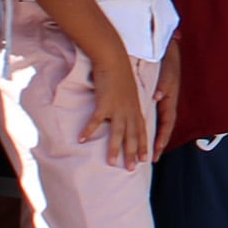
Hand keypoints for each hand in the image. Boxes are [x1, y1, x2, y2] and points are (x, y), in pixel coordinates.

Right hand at [84, 52, 152, 168]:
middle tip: (131, 169)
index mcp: (136, 108)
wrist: (114, 59)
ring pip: (117, 133)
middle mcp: (129, 111)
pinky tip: (82, 140)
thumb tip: (125, 112)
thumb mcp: (128, 91)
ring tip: (111, 163)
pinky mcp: (104, 103)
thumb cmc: (120, 73)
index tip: (145, 159)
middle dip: (132, 154)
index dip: (143, 145)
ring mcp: (117, 108)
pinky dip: (88, 131)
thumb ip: (128, 103)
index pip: (142, 131)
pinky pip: (95, 121)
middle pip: (132, 136)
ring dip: (113, 149)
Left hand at [152, 61, 181, 159]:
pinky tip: (141, 134)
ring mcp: (163, 104)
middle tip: (152, 159)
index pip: (167, 124)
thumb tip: (158, 96)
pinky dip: (148, 128)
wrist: (169, 54)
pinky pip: (153, 117)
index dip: (163, 137)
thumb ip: (163, 85)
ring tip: (147, 153)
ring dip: (153, 139)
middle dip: (158, 144)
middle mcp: (167, 105)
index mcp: (170, 101)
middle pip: (164, 129)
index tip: (157, 149)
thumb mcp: (167, 73)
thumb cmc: (168, 64)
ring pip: (158, 125)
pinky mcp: (157, 100)